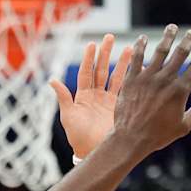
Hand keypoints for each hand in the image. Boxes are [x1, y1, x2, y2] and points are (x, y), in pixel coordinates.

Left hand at [53, 34, 123, 158]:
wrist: (94, 153)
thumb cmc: (78, 138)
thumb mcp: (68, 117)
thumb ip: (63, 98)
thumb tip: (52, 80)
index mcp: (82, 96)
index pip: (86, 73)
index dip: (89, 59)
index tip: (92, 44)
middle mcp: (96, 96)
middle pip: (101, 70)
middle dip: (105, 54)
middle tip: (110, 37)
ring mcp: (109, 101)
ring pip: (115, 76)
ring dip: (121, 62)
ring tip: (130, 48)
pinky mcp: (120, 107)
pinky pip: (126, 89)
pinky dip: (131, 77)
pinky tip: (139, 66)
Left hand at [101, 25, 190, 161]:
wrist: (131, 139)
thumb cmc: (158, 136)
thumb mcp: (182, 126)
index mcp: (180, 90)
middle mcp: (165, 80)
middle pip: (180, 54)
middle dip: (188, 41)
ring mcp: (148, 78)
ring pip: (160, 51)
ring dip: (168, 37)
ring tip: (172, 27)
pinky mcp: (132, 79)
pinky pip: (137, 58)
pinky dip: (140, 47)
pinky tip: (143, 38)